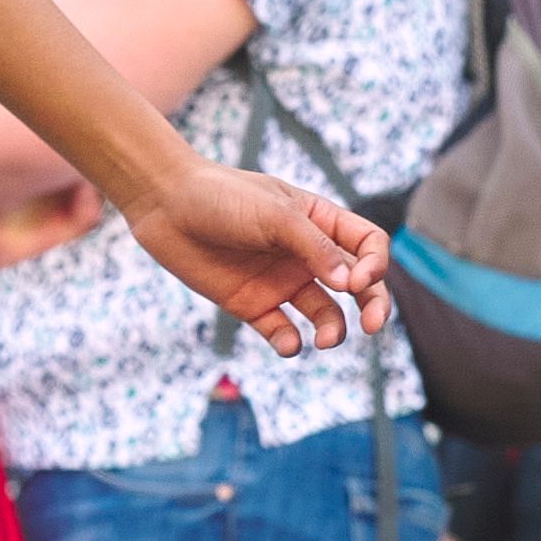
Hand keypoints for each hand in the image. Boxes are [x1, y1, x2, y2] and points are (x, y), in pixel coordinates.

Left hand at [124, 163, 391, 358]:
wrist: (165, 206)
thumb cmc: (223, 198)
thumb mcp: (276, 215)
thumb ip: (315, 248)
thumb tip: (353, 285)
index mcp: (319, 221)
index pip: (368, 245)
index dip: (375, 265)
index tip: (357, 280)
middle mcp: (306, 254)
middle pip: (357, 285)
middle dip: (373, 305)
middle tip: (373, 326)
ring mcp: (280, 281)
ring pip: (324, 313)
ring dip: (332, 329)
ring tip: (325, 340)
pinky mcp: (253, 304)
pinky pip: (281, 331)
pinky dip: (289, 342)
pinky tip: (287, 343)